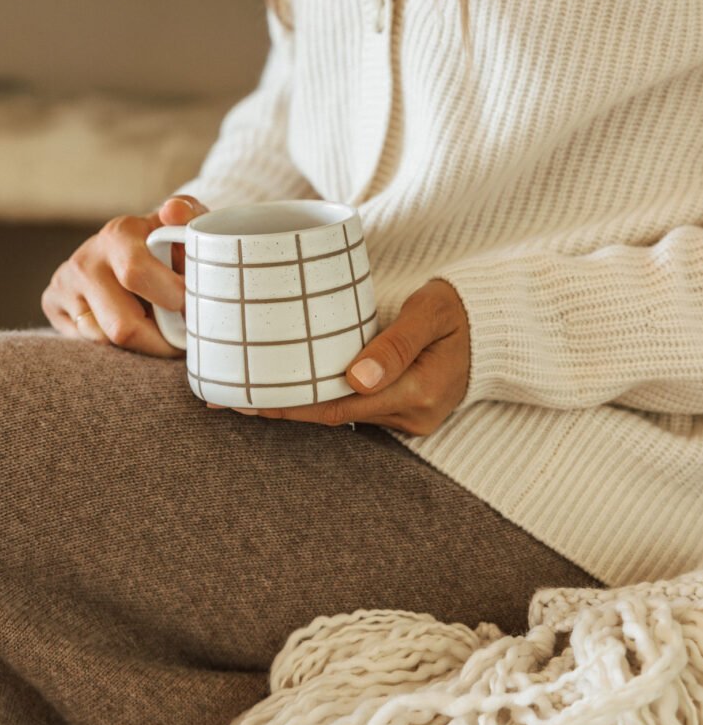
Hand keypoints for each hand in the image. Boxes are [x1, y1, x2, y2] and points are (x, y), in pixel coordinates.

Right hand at [41, 194, 208, 353]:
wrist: (126, 247)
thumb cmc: (164, 243)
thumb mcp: (183, 225)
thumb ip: (189, 216)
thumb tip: (174, 212)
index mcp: (118, 235)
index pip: (136, 274)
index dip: (171, 299)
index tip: (192, 307)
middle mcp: (85, 260)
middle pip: (122, 326)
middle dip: (158, 341)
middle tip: (180, 337)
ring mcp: (64, 284)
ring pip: (105, 341)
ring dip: (139, 345)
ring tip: (155, 328)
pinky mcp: (52, 304)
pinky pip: (87, 345)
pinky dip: (115, 347)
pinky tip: (129, 327)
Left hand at [209, 279, 470, 433]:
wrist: (496, 323)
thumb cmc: (460, 306)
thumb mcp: (433, 310)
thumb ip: (397, 341)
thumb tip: (356, 377)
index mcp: (419, 393)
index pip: (339, 406)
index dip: (290, 407)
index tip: (249, 400)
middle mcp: (413, 415)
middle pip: (332, 416)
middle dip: (282, 411)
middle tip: (228, 402)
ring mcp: (409, 418)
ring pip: (341, 415)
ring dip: (296, 407)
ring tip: (245, 398)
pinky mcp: (404, 411)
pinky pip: (354, 409)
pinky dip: (320, 400)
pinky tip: (288, 392)